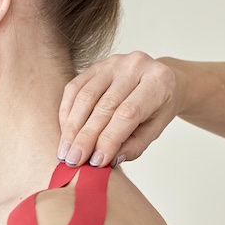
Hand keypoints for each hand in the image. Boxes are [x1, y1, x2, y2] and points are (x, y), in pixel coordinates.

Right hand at [58, 52, 182, 167]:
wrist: (159, 79)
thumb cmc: (158, 108)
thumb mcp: (155, 129)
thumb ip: (134, 146)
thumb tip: (107, 160)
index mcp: (157, 82)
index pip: (128, 114)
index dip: (109, 139)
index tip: (95, 162)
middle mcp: (135, 66)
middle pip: (105, 106)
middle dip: (86, 137)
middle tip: (74, 160)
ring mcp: (113, 62)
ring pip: (86, 96)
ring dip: (72, 127)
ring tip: (66, 151)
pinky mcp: (95, 65)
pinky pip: (75, 88)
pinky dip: (67, 113)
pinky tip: (66, 133)